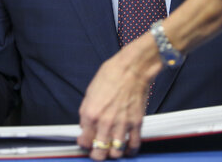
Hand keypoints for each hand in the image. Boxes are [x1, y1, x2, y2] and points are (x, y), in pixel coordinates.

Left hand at [78, 35, 161, 159]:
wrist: (132, 67)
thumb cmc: (111, 74)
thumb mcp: (90, 92)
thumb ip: (86, 112)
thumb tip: (86, 126)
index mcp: (90, 114)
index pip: (84, 142)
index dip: (85, 144)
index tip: (87, 142)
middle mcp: (105, 123)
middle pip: (99, 153)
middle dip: (97, 154)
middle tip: (99, 150)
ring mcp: (122, 124)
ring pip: (116, 153)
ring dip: (113, 153)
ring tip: (113, 148)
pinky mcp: (136, 123)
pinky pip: (134, 145)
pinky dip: (130, 151)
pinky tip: (127, 149)